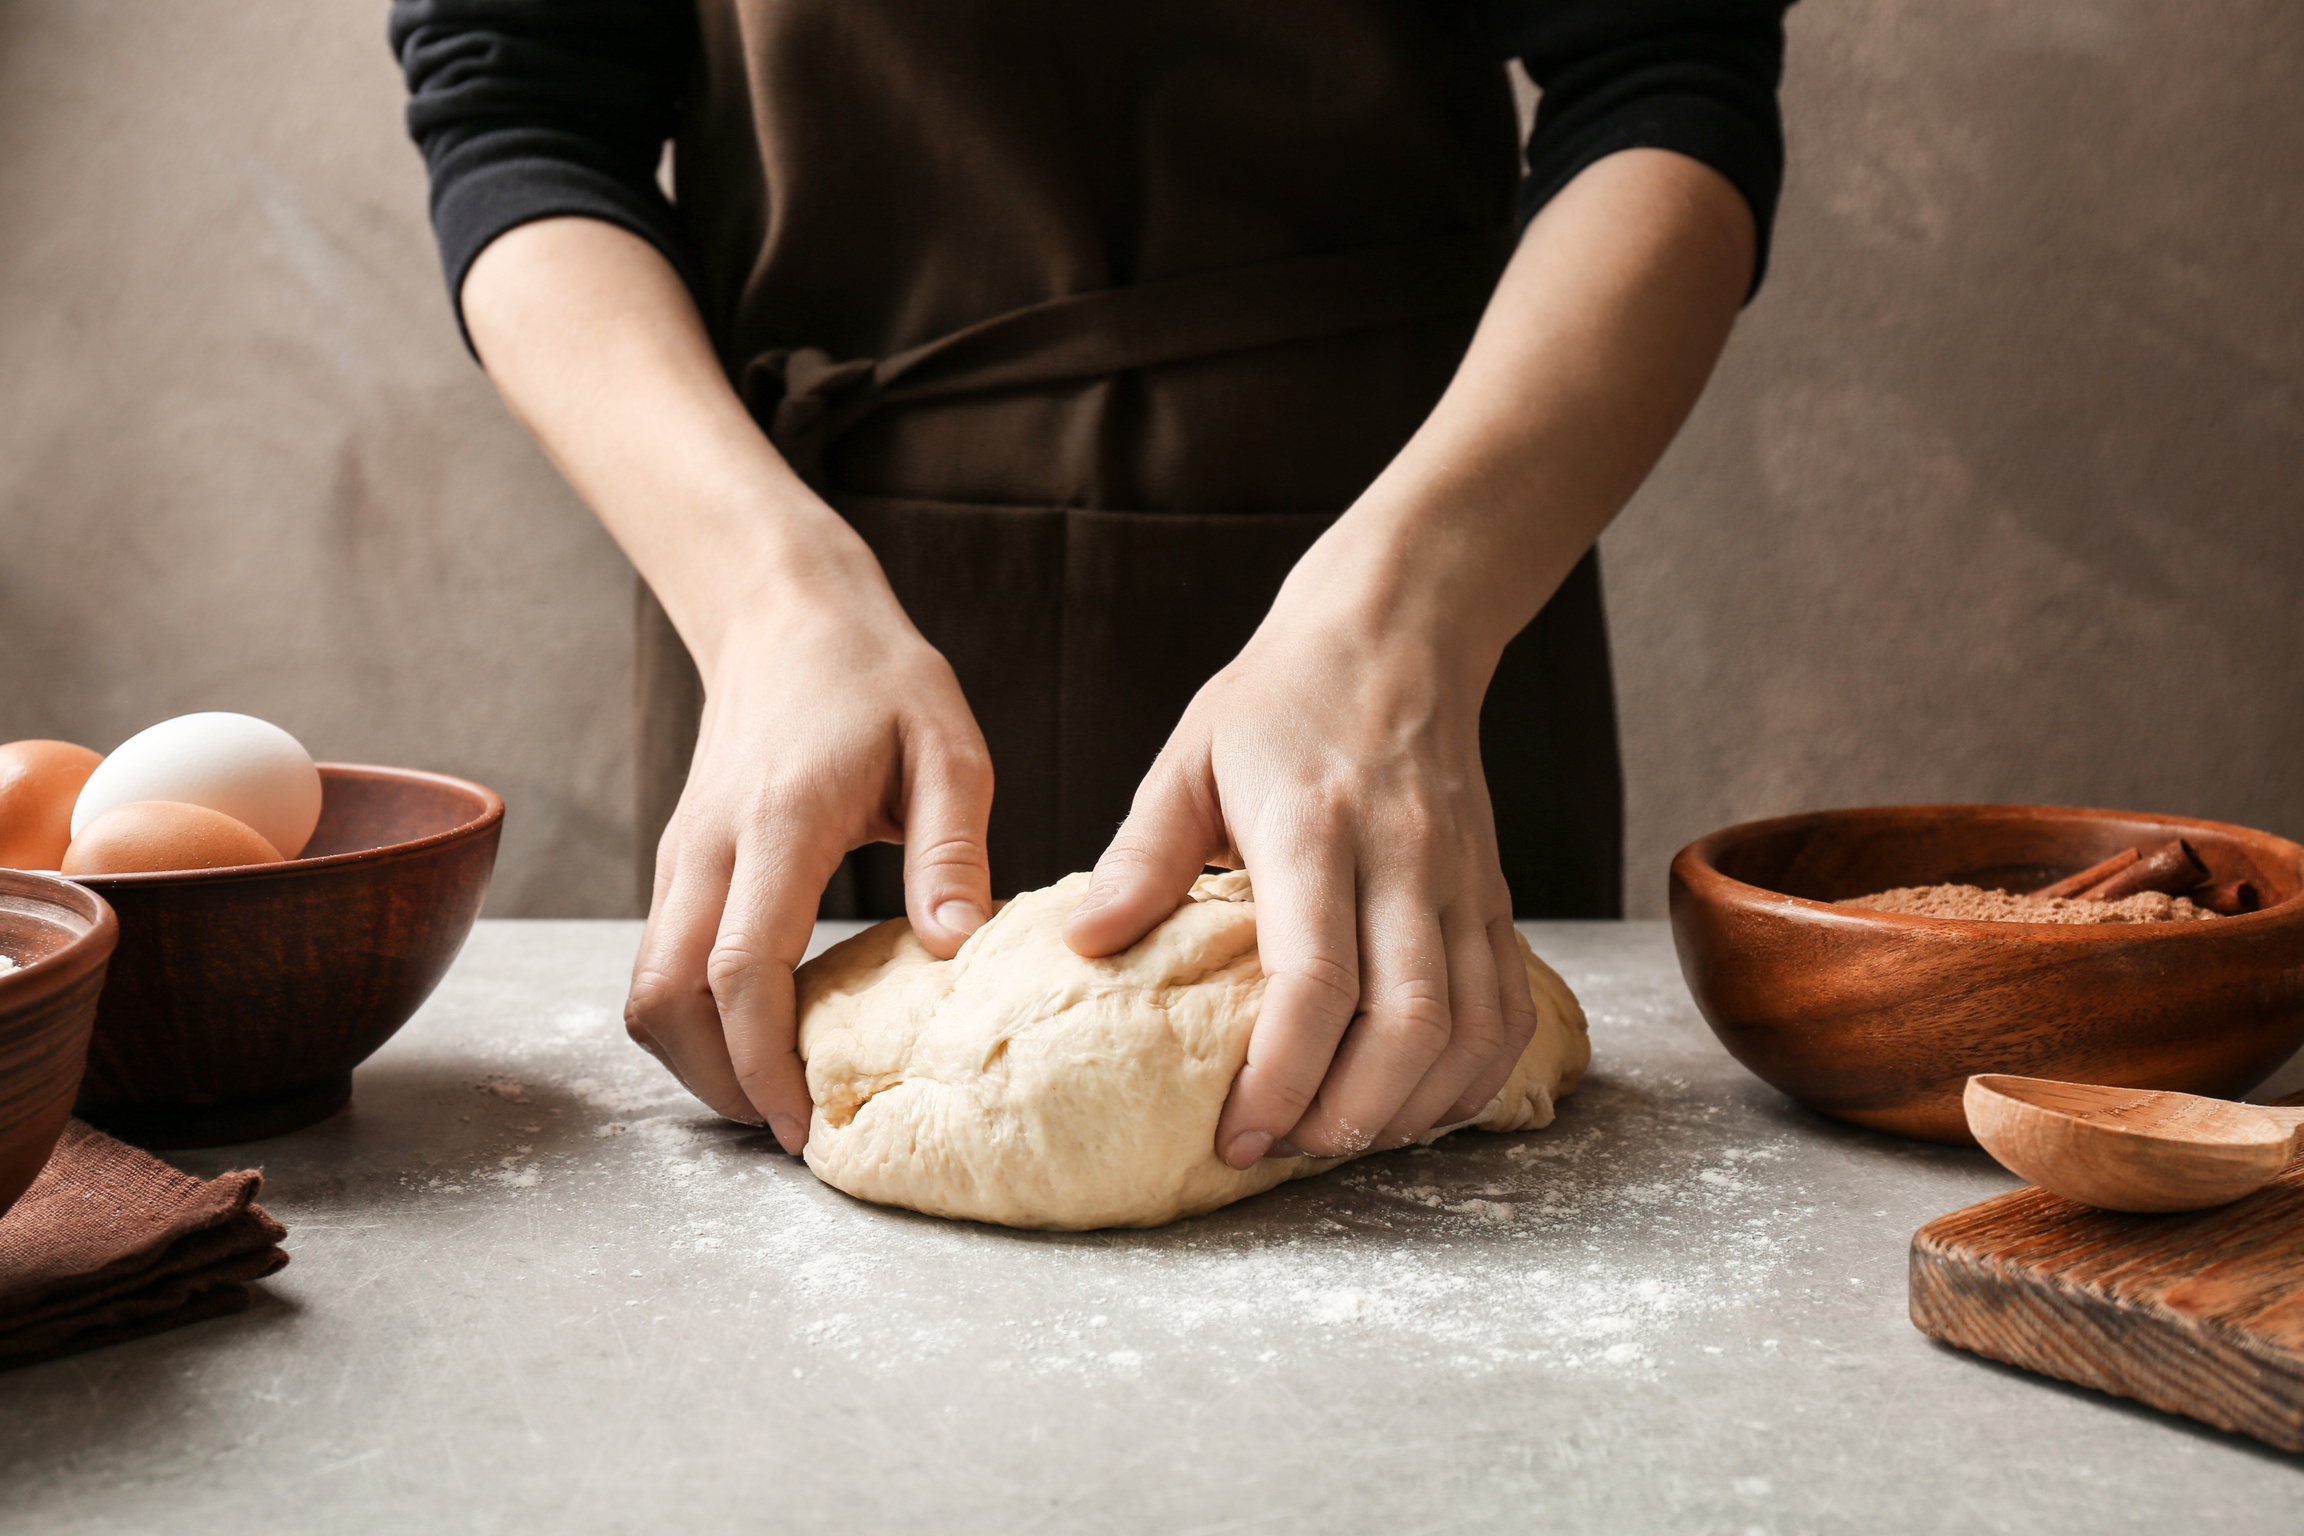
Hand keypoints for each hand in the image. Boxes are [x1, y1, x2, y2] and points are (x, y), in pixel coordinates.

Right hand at [624, 569, 992, 1152]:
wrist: (787, 616)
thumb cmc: (878, 679)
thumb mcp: (948, 748)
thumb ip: (951, 851)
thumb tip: (957, 951)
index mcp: (777, 823)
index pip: (741, 969)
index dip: (763, 1062)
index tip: (802, 1124)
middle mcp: (707, 847)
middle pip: (663, 1000)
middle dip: (715, 1083)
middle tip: (789, 1128)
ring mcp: (681, 856)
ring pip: (648, 989)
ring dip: (698, 1057)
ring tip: (777, 1092)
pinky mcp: (680, 863)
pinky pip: (664, 961)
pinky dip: (697, 1016)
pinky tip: (765, 1031)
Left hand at [1061, 589, 1540, 1167]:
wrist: (1397, 637)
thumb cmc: (1279, 702)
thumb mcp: (1188, 759)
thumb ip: (1141, 856)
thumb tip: (1084, 943)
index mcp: (1318, 829)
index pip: (1317, 981)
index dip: (1280, 1075)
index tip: (1235, 1134)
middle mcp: (1406, 862)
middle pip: (1408, 1026)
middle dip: (1348, 1115)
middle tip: (1282, 1148)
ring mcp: (1463, 885)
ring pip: (1469, 1031)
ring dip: (1410, 1110)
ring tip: (1338, 1137)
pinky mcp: (1494, 900)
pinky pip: (1506, 1013)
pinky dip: (1469, 1080)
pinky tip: (1413, 1107)